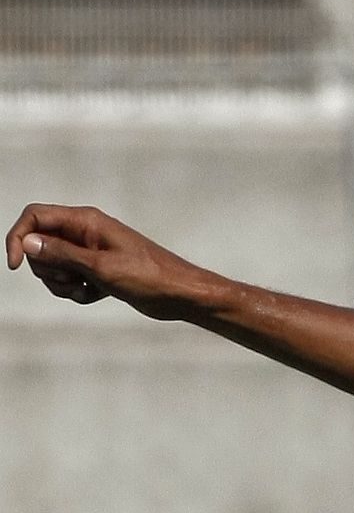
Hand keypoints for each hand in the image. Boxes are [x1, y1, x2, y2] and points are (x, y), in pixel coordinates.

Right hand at [5, 204, 212, 320]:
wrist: (179, 295)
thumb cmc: (148, 276)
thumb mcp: (101, 266)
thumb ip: (62, 253)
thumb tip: (28, 242)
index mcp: (85, 220)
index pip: (35, 217)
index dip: (18, 237)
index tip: (15, 265)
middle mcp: (84, 232)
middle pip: (39, 245)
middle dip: (48, 268)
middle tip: (72, 279)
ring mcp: (90, 252)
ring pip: (53, 266)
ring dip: (62, 284)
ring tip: (86, 289)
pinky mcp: (96, 271)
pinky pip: (70, 281)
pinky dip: (77, 292)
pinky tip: (96, 295)